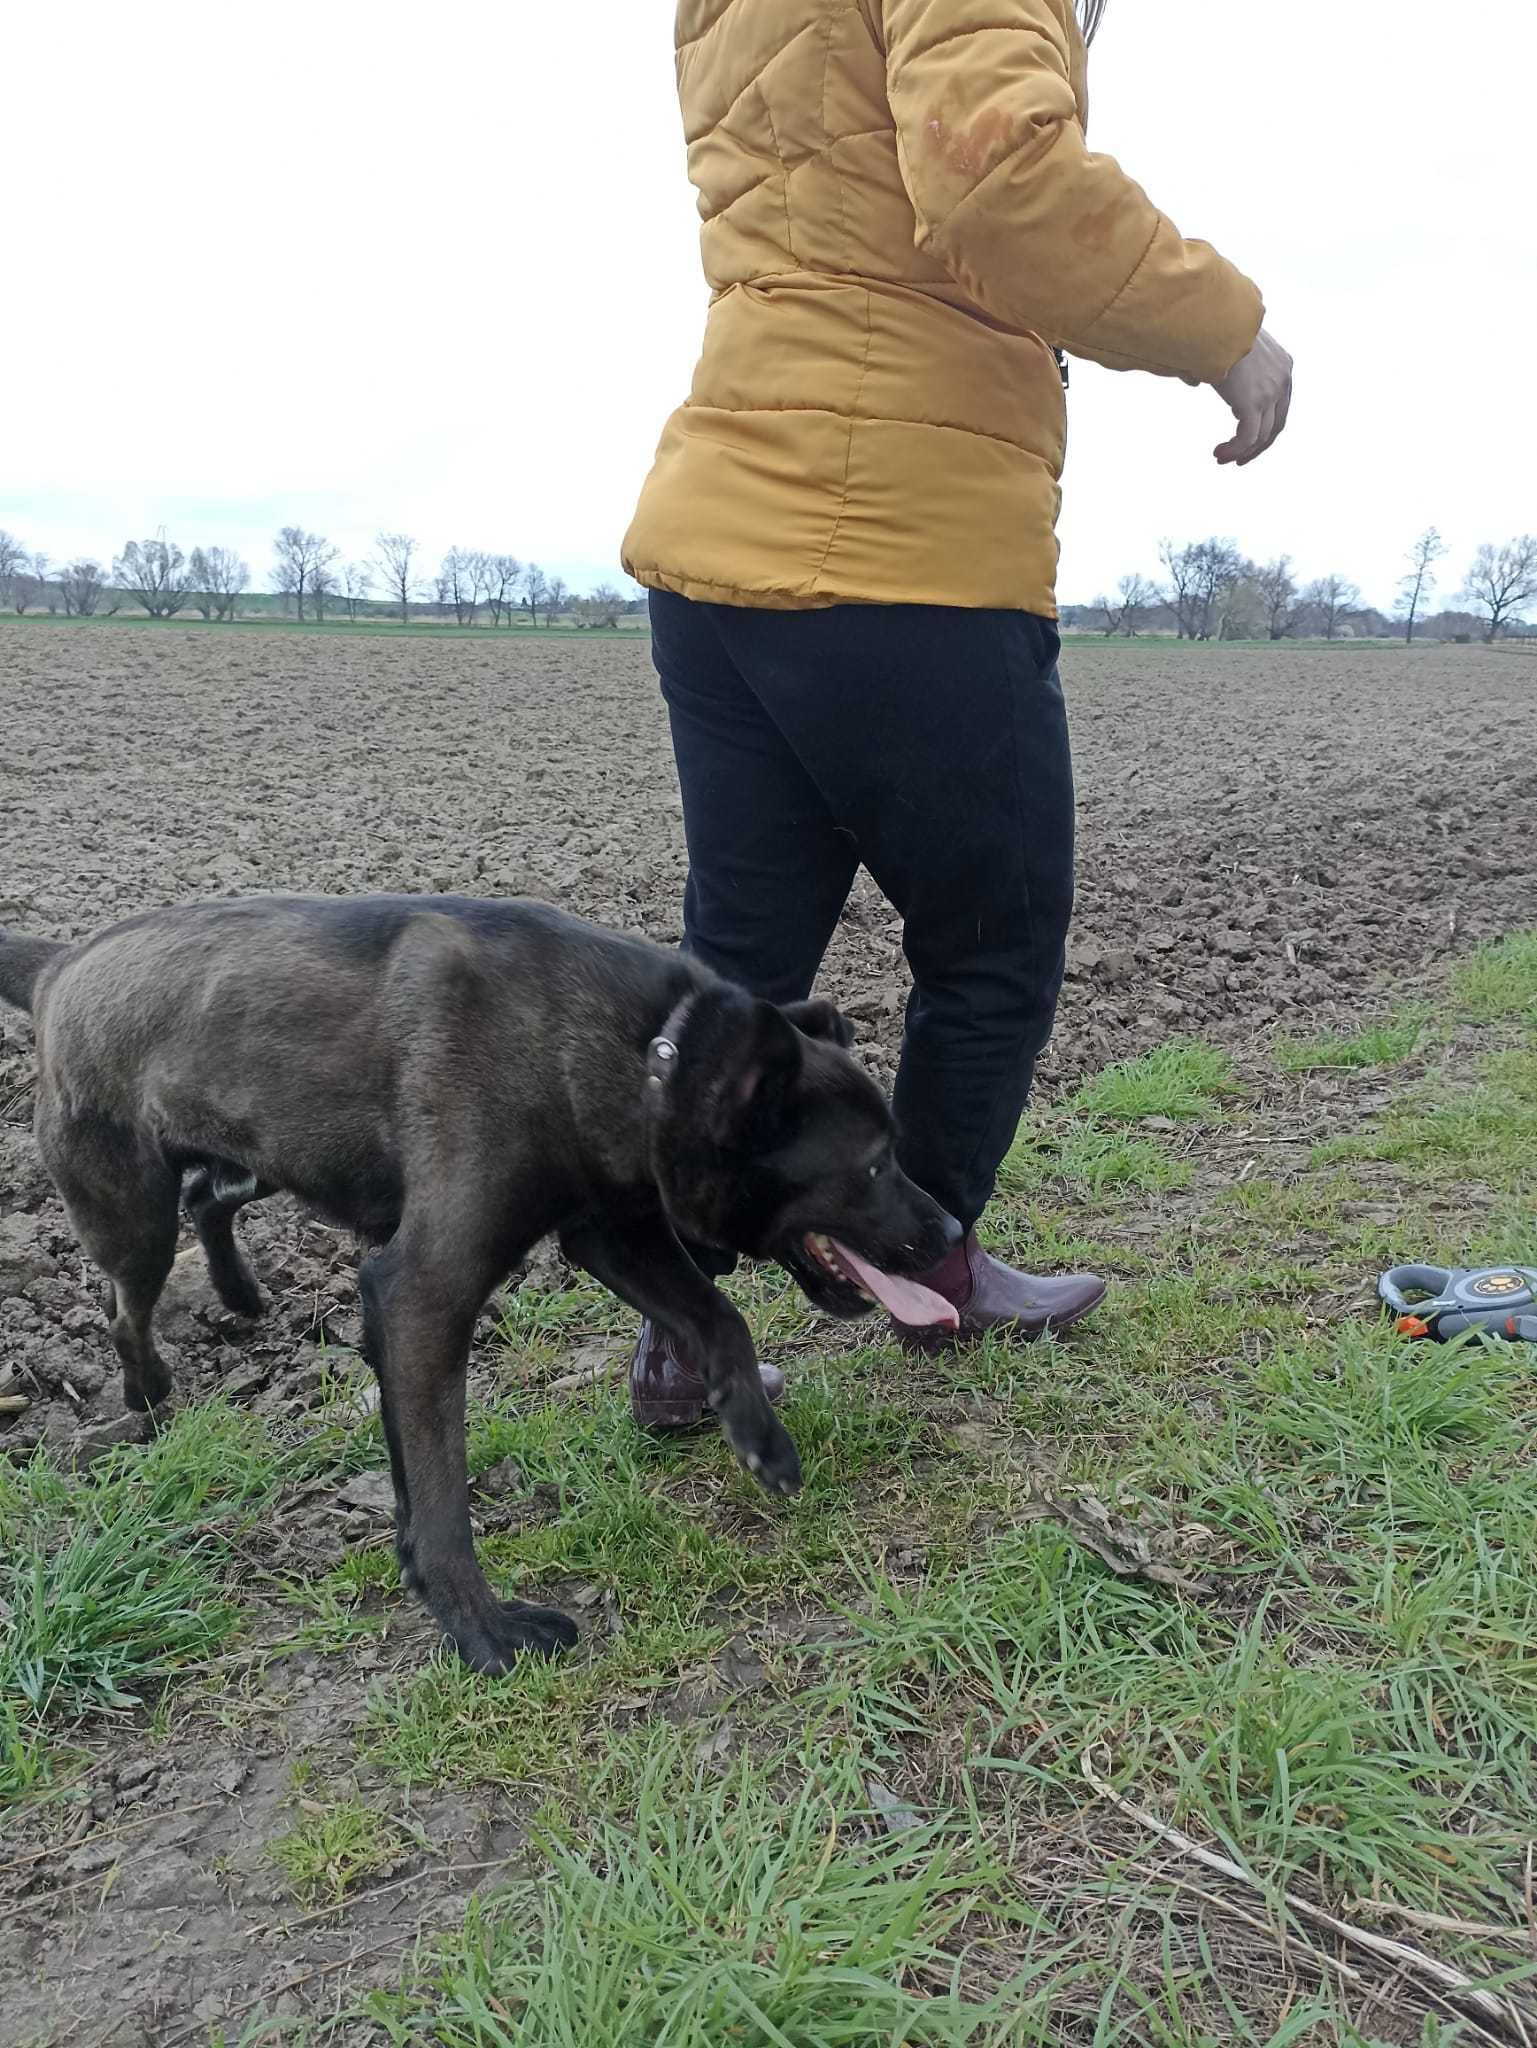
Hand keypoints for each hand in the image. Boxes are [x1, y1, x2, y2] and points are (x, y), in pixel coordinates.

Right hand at [1212, 328, 1292, 465]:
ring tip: (1221, 457)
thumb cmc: (1215, 326)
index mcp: (1283, 365)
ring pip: (1260, 436)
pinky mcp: (1254, 403)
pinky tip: (1218, 453)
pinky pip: (1246, 438)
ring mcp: (1270, 392)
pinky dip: (1233, 450)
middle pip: (1275, 426)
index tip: (1246, 440)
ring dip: (1240, 452)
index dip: (1265, 428)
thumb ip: (1219, 364)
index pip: (1280, 407)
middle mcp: (1282, 379)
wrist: (1217, 321)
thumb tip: (1193, 381)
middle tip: (1237, 459)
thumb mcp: (1226, 345)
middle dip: (1256, 447)